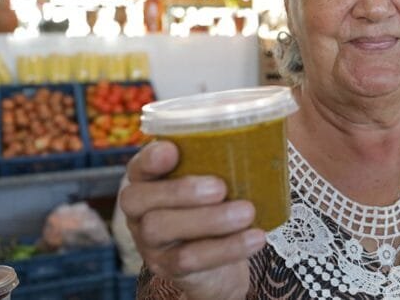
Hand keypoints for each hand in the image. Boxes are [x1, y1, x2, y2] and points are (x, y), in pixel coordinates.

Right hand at [119, 141, 265, 299]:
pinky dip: (226, 248)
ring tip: (247, 212)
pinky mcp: (167, 266)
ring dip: (209, 220)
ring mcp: (148, 242)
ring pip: (162, 229)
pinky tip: (255, 237)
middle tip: (221, 187)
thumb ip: (219, 160)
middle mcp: (138, 210)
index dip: (149, 159)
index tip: (171, 149)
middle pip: (141, 200)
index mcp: (146, 180)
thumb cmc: (213, 205)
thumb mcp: (212, 180)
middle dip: (182, 191)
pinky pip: (189, 259)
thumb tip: (262, 133)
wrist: (216, 261)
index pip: (137, 166)